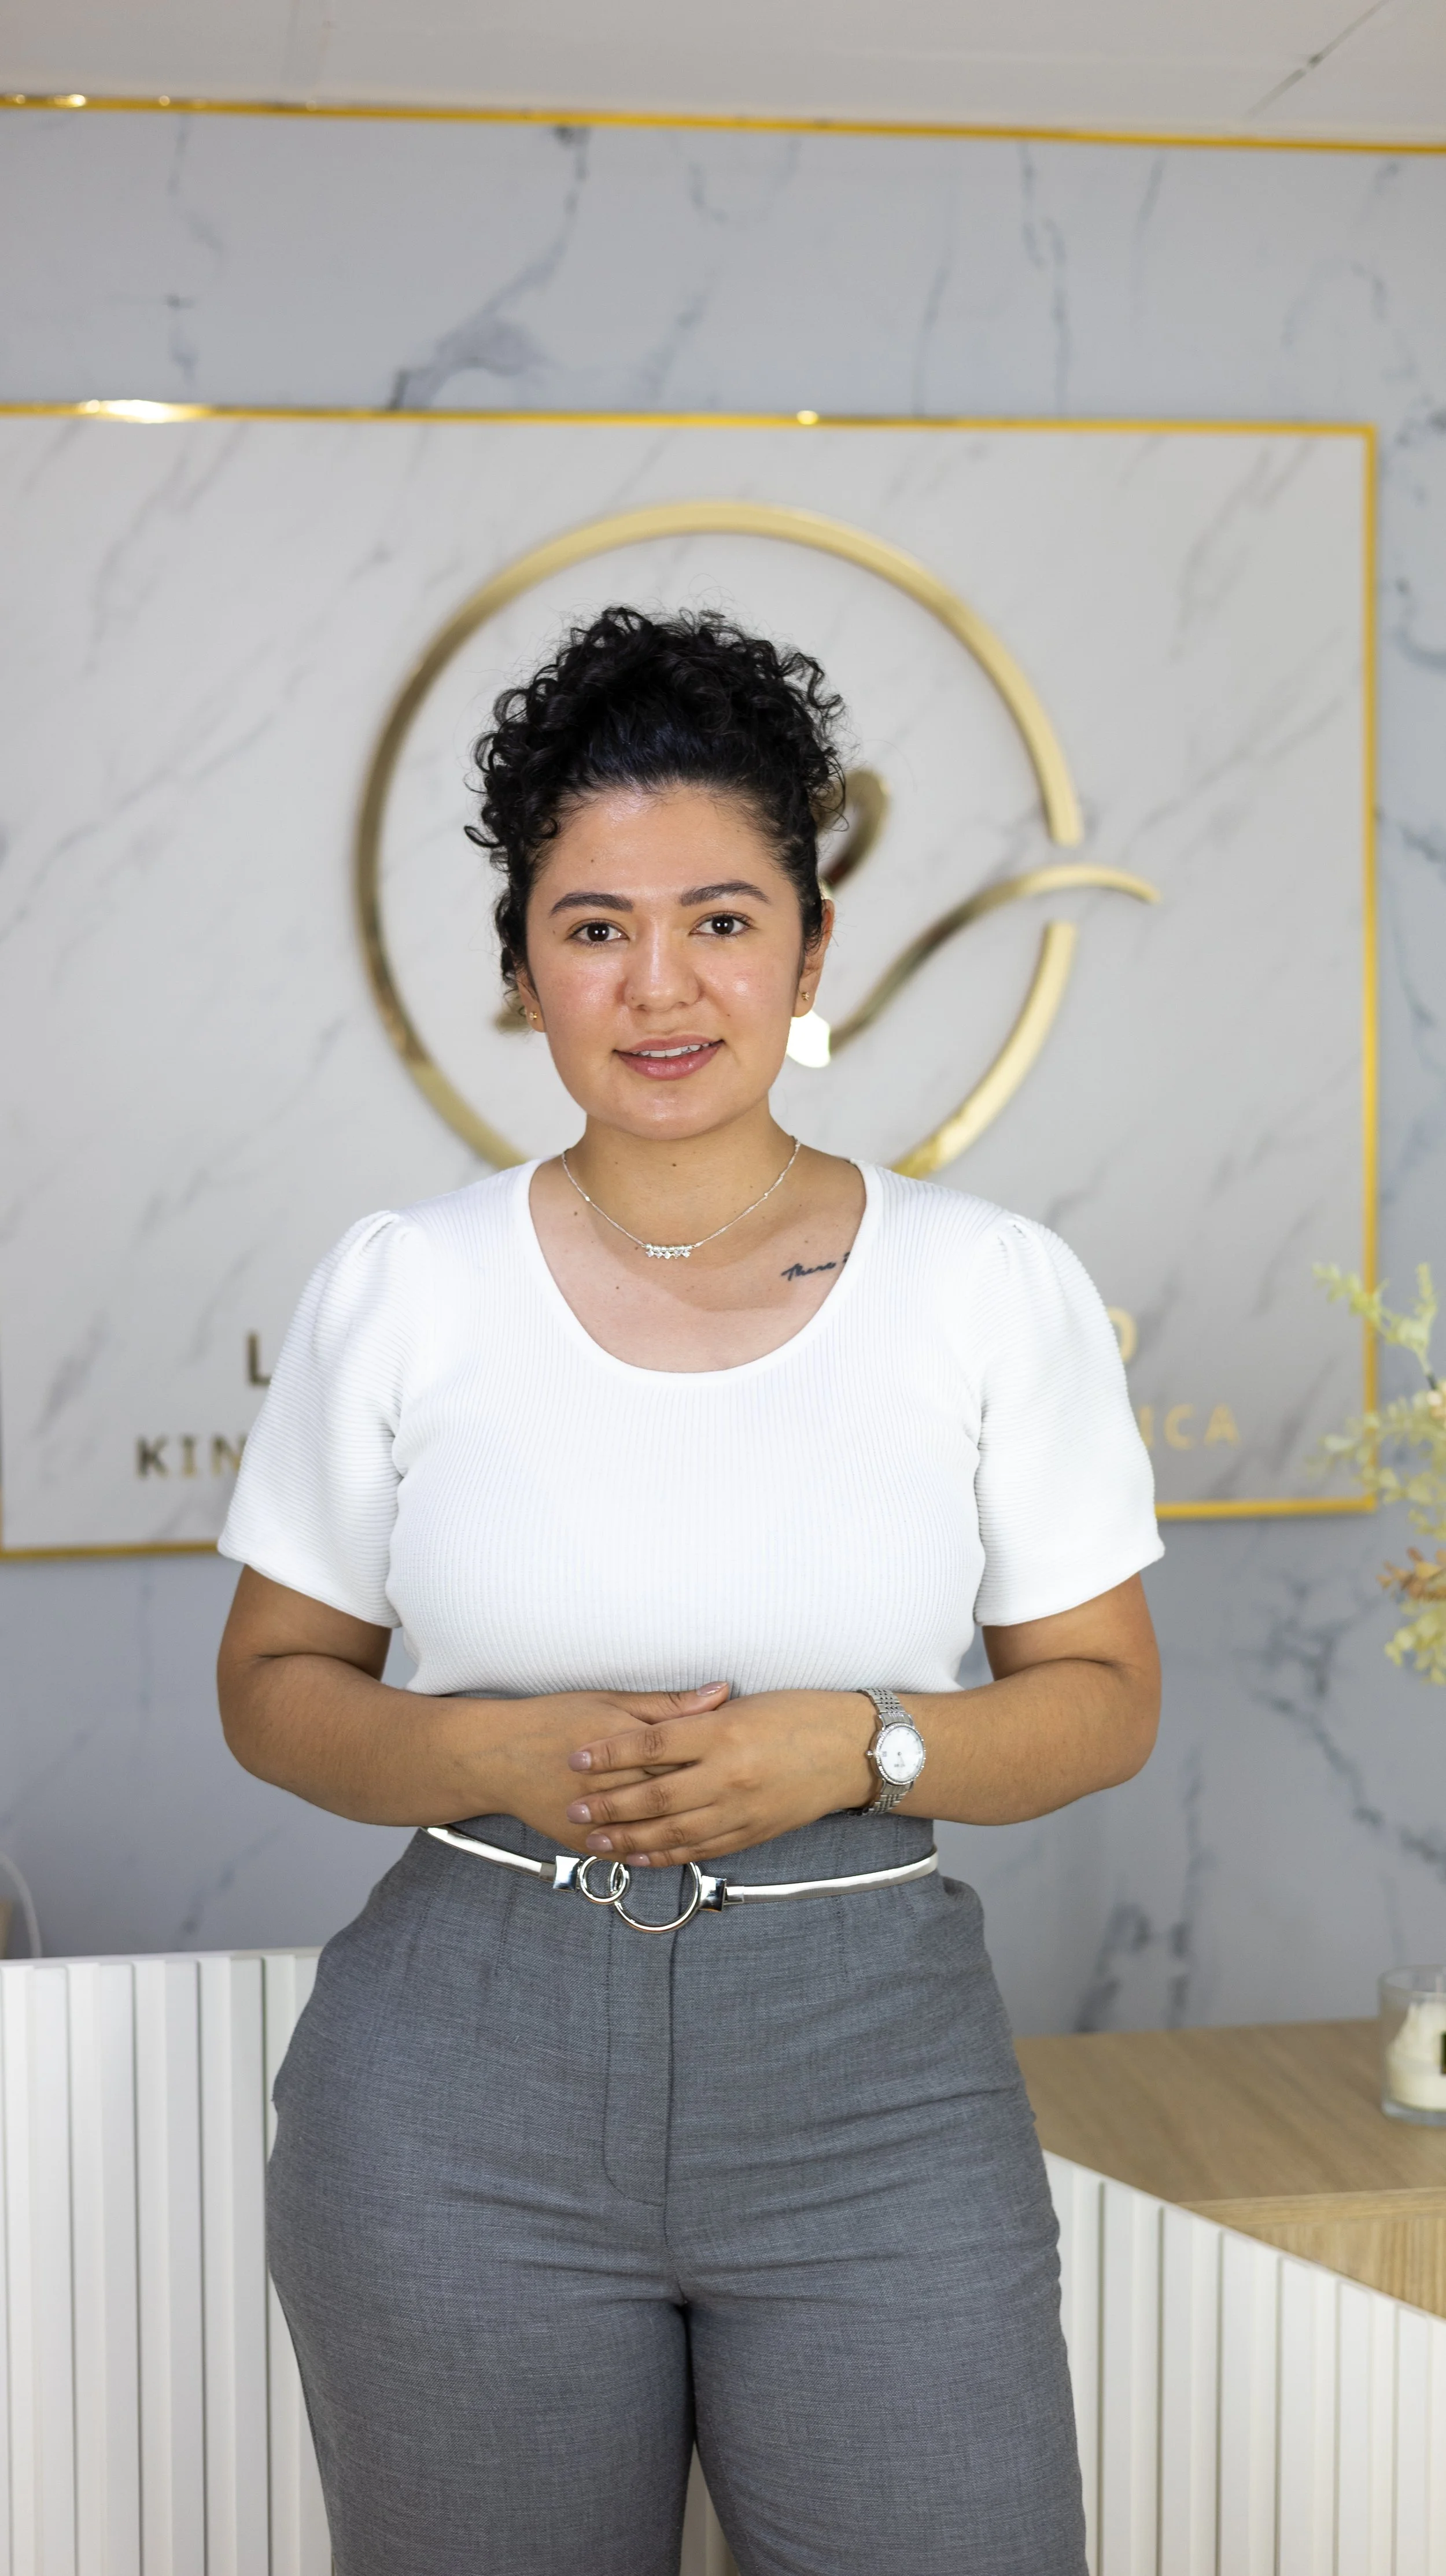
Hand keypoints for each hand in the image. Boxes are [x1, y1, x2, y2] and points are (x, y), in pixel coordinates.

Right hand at [473, 1682, 730, 1851]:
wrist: (496, 1757)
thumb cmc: (553, 1720)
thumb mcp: (611, 1701)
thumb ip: (668, 1706)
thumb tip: (720, 1694)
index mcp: (625, 1744)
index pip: (686, 1755)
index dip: (721, 1758)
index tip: (752, 1755)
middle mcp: (613, 1785)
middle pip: (677, 1794)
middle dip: (716, 1795)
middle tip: (753, 1790)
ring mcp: (599, 1820)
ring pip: (656, 1831)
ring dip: (694, 1829)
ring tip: (728, 1821)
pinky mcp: (585, 1843)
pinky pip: (630, 1854)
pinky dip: (658, 1852)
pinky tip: (688, 1847)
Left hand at [564, 1690, 875, 1865]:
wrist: (853, 1751)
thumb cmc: (800, 1716)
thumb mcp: (745, 1706)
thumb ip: (697, 1717)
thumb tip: (654, 1722)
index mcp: (724, 1733)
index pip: (651, 1744)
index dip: (610, 1753)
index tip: (577, 1759)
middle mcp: (728, 1776)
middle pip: (654, 1796)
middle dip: (608, 1805)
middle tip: (574, 1810)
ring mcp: (741, 1810)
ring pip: (672, 1831)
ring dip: (627, 1838)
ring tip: (594, 1841)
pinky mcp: (752, 1834)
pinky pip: (700, 1850)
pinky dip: (666, 1855)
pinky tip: (639, 1856)